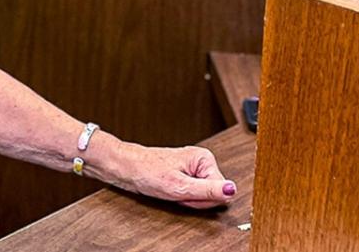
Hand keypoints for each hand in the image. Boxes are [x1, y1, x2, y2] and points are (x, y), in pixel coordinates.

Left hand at [113, 142, 236, 208]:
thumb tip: (231, 190)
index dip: (201, 198)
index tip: (184, 192)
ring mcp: (194, 170)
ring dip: (186, 199)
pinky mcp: (187, 177)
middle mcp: (201, 163)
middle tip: (176, 191)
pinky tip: (171, 190)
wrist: (127, 168)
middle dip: (193, 199)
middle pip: (212, 195)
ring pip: (202, 197)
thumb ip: (208, 190)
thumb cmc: (147, 172)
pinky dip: (182, 198)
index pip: (221, 191)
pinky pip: (193, 196)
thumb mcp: (179, 186)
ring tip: (171, 189)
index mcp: (205, 159)